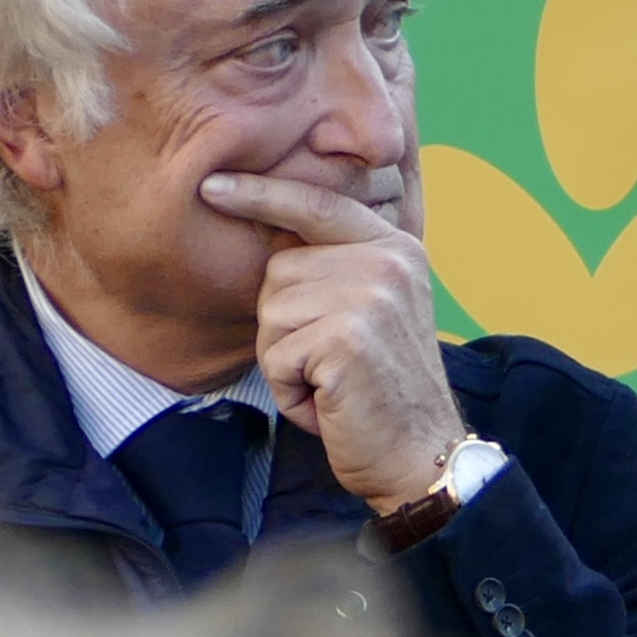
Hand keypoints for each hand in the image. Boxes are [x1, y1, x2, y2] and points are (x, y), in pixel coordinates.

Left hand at [204, 170, 462, 505]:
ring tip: (330, 381)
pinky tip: (328, 401)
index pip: (318, 205)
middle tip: (330, 360)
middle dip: (285, 323)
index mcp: (396, 248)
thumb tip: (271, 230)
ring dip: (285, 359)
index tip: (214, 184)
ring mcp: (372, 298)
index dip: (263, 193)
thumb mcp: (372, 310)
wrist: (422, 452)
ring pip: (272, 313)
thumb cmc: (382, 389)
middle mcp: (389, 263)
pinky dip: (289, 388)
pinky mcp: (348, 338)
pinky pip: (276, 355)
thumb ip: (339, 267)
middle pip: (280, 270)